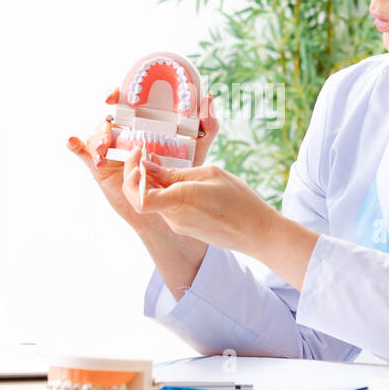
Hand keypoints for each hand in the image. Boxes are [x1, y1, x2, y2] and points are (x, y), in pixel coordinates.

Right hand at [65, 88, 218, 228]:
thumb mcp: (198, 148)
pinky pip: (82, 151)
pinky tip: (71, 141)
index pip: (124, 100)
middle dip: (105, 123)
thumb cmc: (182, 173)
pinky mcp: (99, 165)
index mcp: (142, 122)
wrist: (167, 204)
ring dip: (96, 141)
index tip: (114, 95)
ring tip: (103, 155)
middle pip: (108, 119)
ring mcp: (110, 148)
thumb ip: (208, 125)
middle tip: (110, 132)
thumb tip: (208, 97)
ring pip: (95, 136)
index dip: (116, 93)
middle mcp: (123, 131)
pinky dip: (74, 145)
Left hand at [120, 147, 279, 256]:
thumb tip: (149, 167)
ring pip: (154, 202)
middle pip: (141, 198)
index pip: (139, 198)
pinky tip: (178, 181)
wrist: (257, 233)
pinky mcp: (185, 228)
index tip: (139, 158)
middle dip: (137, 177)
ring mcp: (178, 225)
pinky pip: (167, 208)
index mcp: (179, 201)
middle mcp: (174, 217)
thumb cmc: (239, 201)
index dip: (132, 178)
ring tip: (164, 165)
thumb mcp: (210, 174)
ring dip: (152, 184)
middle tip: (144, 156)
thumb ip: (176, 173)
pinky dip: (165, 193)